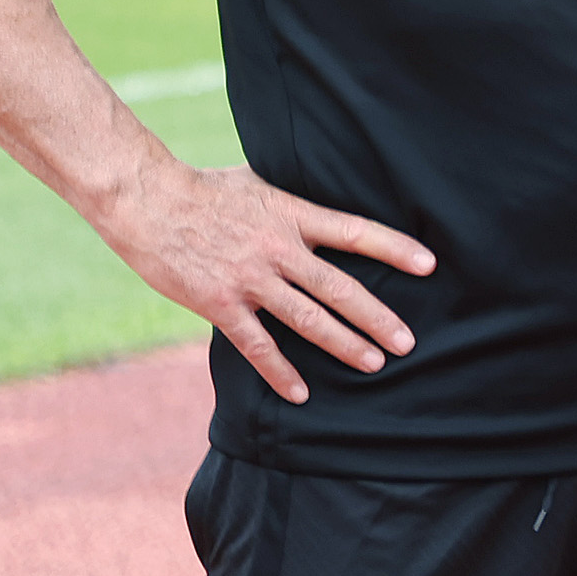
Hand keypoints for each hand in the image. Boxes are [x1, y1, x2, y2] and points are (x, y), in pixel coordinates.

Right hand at [96, 159, 433, 404]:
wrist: (147, 200)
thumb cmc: (204, 188)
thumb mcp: (260, 182)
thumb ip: (293, 201)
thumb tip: (326, 196)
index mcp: (292, 215)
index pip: (356, 232)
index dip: (395, 248)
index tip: (429, 265)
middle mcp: (279, 249)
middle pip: (340, 288)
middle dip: (377, 317)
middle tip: (408, 342)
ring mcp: (250, 279)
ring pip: (307, 319)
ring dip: (343, 345)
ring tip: (374, 364)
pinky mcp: (220, 303)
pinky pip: (257, 345)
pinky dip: (280, 371)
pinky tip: (301, 393)